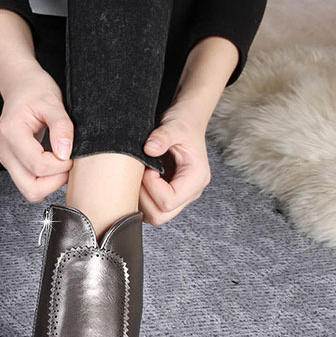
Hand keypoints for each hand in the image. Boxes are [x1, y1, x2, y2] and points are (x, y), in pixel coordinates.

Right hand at [0, 67, 73, 202]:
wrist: (20, 86)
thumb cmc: (35, 91)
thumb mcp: (53, 102)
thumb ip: (62, 127)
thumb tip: (65, 153)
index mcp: (12, 133)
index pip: (37, 165)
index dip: (60, 166)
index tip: (70, 154)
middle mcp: (5, 151)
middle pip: (30, 188)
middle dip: (54, 182)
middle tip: (68, 164)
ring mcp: (6, 159)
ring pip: (29, 191)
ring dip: (50, 185)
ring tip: (62, 164)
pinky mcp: (12, 163)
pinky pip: (29, 184)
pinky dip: (45, 182)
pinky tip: (54, 166)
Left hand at [139, 109, 210, 225]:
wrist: (187, 121)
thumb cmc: (184, 123)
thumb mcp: (174, 125)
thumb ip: (163, 136)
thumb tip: (150, 149)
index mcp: (196, 178)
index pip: (169, 201)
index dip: (151, 187)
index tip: (147, 168)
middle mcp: (190, 192)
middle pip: (161, 215)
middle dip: (143, 198)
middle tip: (140, 175)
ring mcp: (179, 196)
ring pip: (155, 216)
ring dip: (141, 200)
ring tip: (139, 176)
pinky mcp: (168, 194)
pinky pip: (151, 208)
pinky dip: (141, 199)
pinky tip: (139, 180)